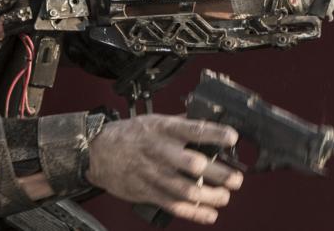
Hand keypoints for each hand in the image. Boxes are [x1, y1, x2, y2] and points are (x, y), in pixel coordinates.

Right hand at [86, 114, 243, 224]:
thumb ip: (181, 124)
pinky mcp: (148, 192)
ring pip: (187, 189)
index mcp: (165, 130)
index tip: (233, 138)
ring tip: (224, 197)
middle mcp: (161, 152)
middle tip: (236, 179)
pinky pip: (174, 205)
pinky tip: (209, 214)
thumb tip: (208, 120)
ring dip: (211, 196)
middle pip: (195, 164)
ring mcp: (154, 174)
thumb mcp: (155, 121)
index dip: (216, 134)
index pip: (195, 130)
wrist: (97, 152)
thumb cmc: (130, 135)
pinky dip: (195, 212)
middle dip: (220, 174)